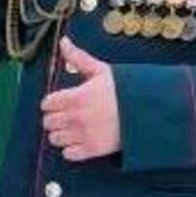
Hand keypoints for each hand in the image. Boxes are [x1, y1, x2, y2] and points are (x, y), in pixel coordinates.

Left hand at [40, 38, 120, 160]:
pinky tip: (80, 139)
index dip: (52, 102)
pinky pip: (68, 154)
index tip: (61, 101)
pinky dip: (71, 149)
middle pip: (48, 122)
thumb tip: (63, 42)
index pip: (47, 104)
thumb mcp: (101, 70)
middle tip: (67, 114)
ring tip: (73, 127)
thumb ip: (78, 58)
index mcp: (76, 97)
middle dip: (55, 117)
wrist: (149, 111)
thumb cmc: (126, 89)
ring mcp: (84, 135)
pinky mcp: (93, 150)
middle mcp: (76, 118)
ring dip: (61, 133)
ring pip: (55, 139)